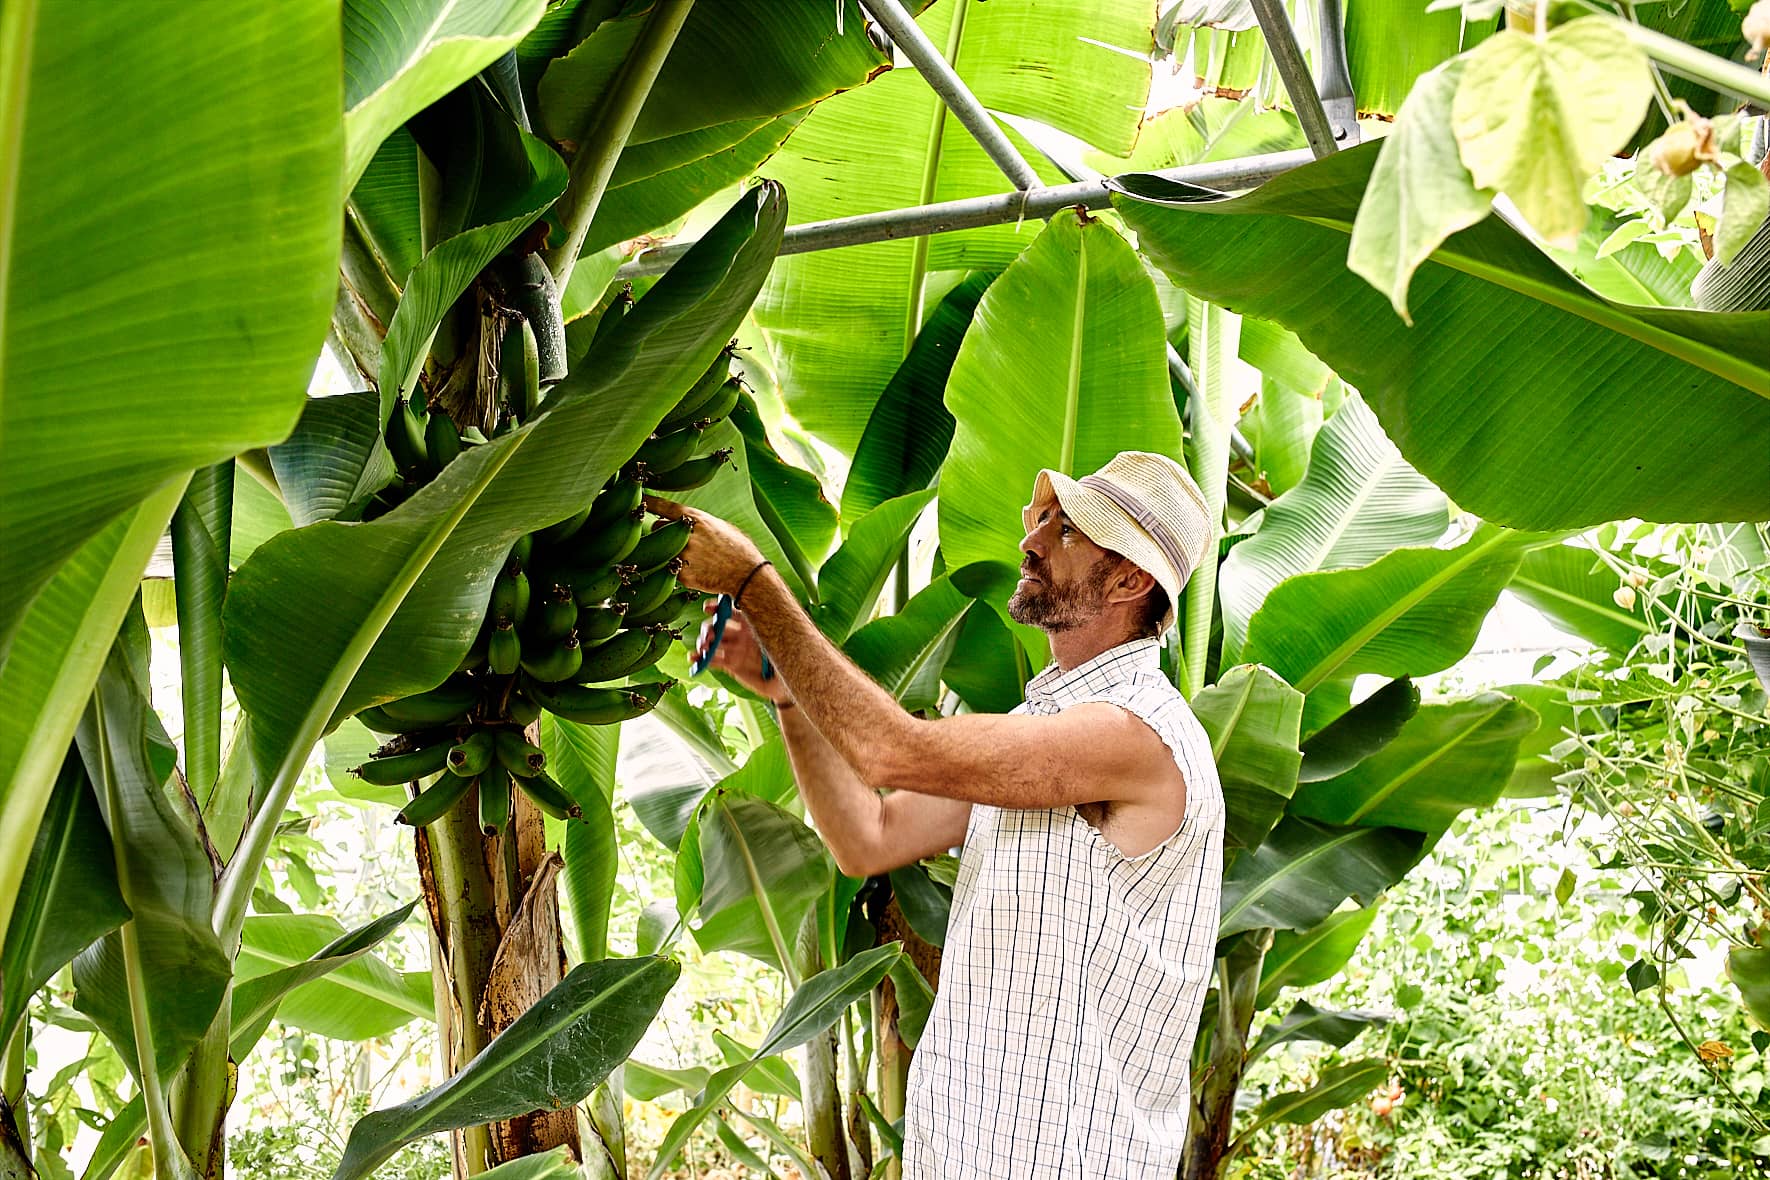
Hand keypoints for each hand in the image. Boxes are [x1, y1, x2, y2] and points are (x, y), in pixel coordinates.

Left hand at [644, 497, 764, 595]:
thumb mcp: (720, 526)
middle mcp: (686, 534)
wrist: (747, 575)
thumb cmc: (738, 548)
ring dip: (670, 552)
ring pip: (664, 551)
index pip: (663, 506)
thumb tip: (679, 522)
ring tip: (693, 557)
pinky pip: (671, 570)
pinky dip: (680, 570)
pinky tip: (698, 571)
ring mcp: (682, 555)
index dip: (648, 502)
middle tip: (681, 540)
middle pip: (659, 528)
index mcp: (696, 518)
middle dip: (665, 533)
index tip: (636, 498)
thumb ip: (698, 523)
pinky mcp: (682, 575)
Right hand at [695, 601, 791, 702]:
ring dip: (703, 643)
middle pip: (717, 626)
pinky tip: (694, 659)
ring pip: (713, 642)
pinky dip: (702, 659)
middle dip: (708, 629)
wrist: (783, 683)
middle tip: (708, 638)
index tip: (708, 608)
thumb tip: (757, 620)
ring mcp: (734, 649)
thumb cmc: (785, 659)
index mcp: (752, 625)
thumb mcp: (779, 643)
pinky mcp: (730, 664)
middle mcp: (740, 635)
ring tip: (702, 649)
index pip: (732, 610)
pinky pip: (713, 660)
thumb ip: (768, 632)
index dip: (718, 607)